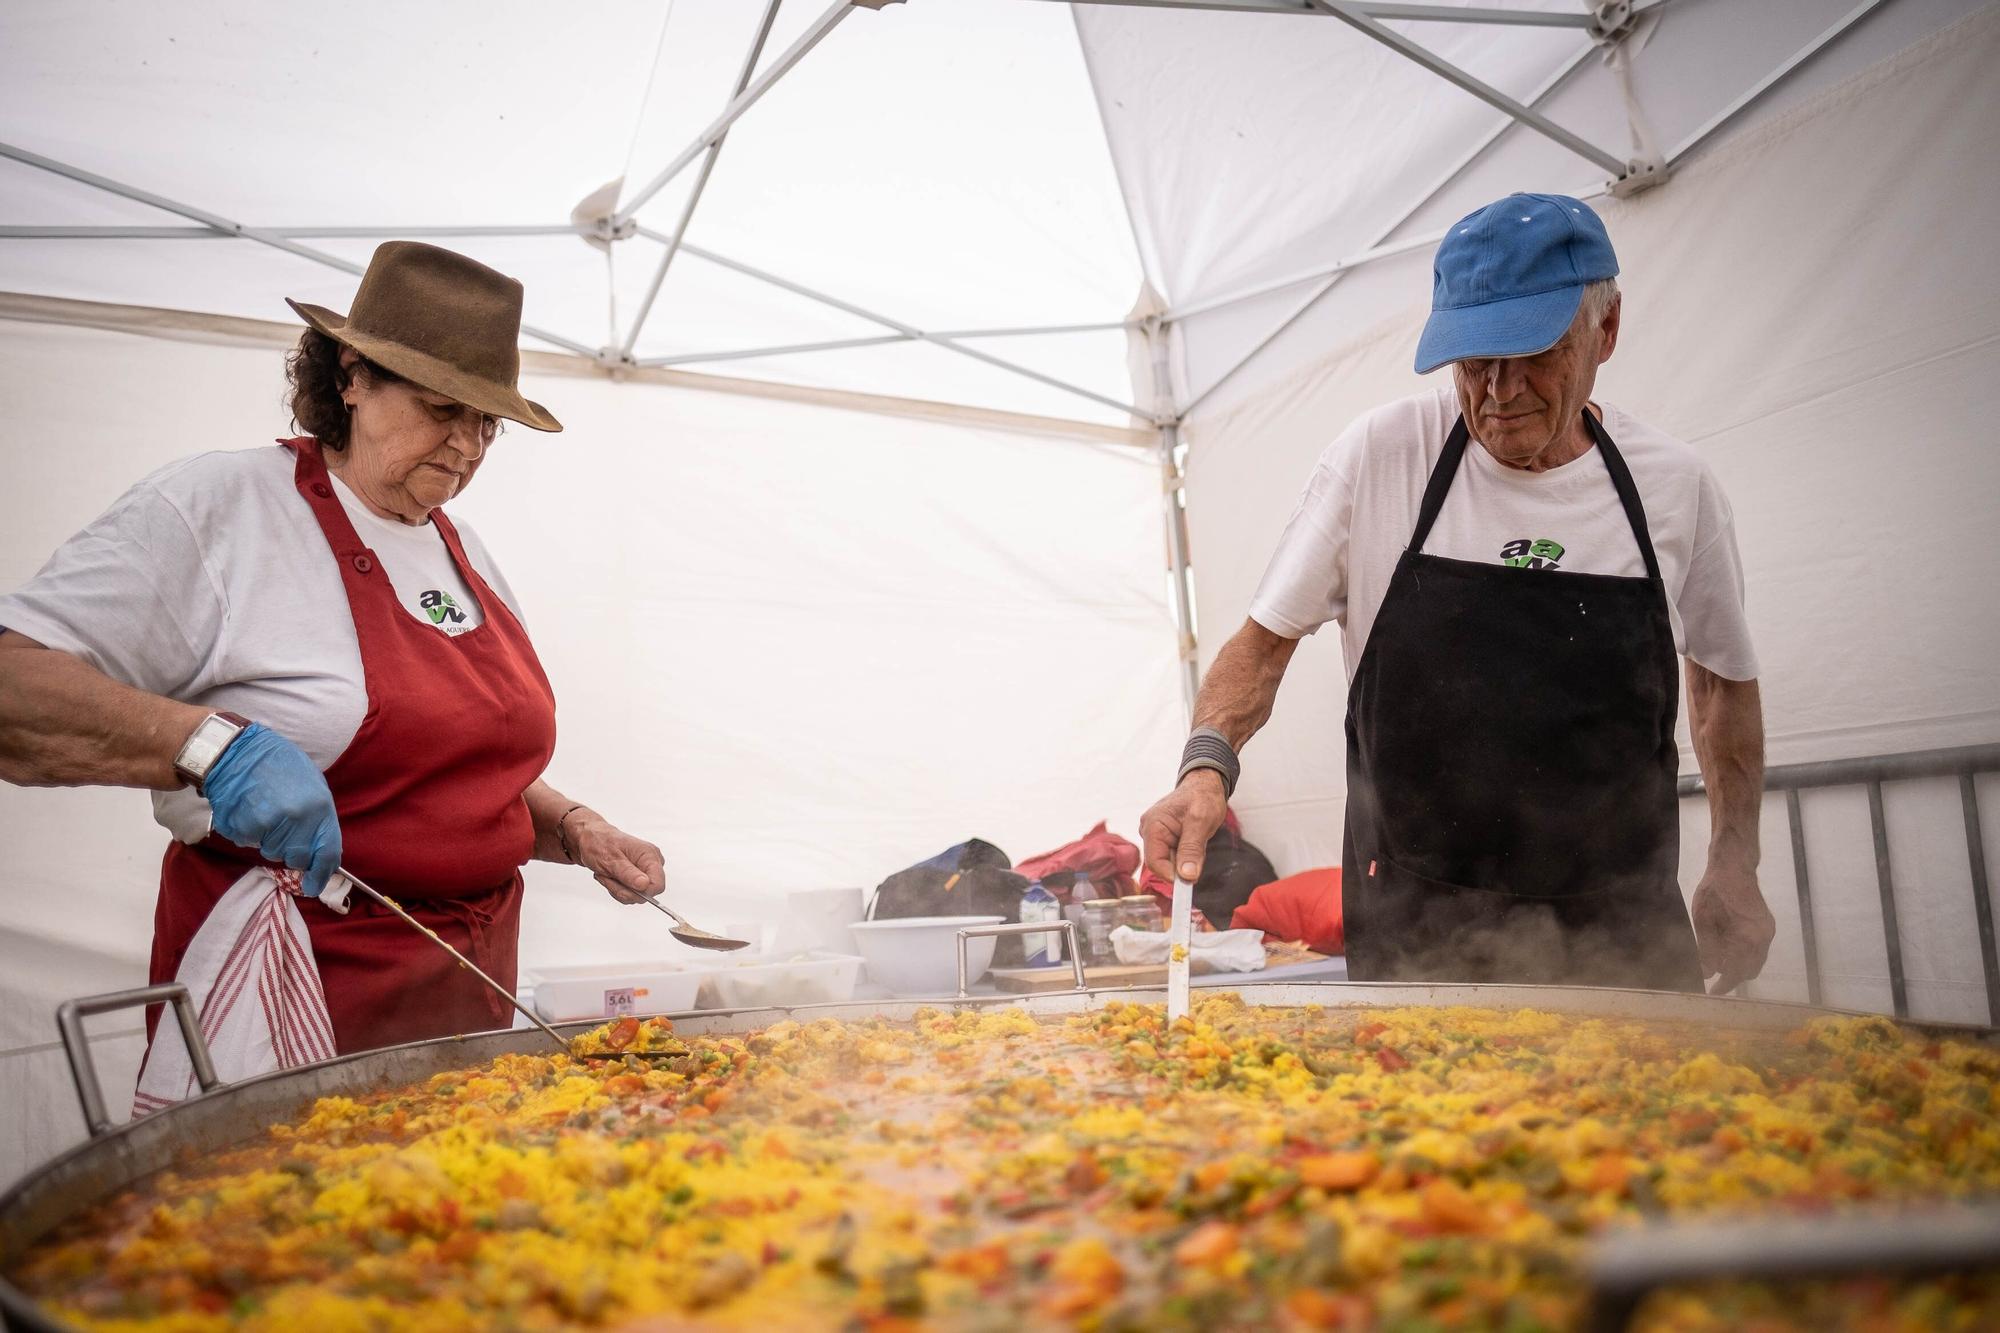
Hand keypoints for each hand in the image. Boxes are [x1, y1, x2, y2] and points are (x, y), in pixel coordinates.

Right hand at [202, 723, 341, 896]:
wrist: (236, 752)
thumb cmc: (278, 763)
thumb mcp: (313, 783)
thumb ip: (319, 817)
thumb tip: (322, 848)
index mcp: (319, 808)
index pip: (327, 853)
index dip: (322, 874)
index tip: (315, 886)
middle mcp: (296, 821)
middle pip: (297, 858)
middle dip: (292, 852)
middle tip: (284, 830)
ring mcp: (269, 826)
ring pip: (272, 852)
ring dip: (270, 840)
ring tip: (265, 812)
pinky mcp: (243, 829)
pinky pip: (250, 843)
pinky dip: (249, 833)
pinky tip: (248, 810)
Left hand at [566, 811, 666, 904]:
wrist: (590, 840)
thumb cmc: (599, 843)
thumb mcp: (611, 859)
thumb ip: (628, 873)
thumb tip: (644, 884)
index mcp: (649, 855)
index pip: (658, 884)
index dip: (642, 891)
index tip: (623, 884)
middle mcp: (650, 863)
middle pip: (646, 893)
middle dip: (623, 890)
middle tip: (608, 876)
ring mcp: (644, 871)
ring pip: (636, 896)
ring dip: (617, 889)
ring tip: (607, 874)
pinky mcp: (636, 878)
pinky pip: (630, 894)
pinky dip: (616, 889)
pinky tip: (609, 877)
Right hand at [1140, 769, 1228, 883]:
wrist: (1206, 785)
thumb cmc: (1203, 797)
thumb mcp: (1201, 822)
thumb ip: (1192, 849)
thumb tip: (1187, 876)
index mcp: (1153, 825)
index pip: (1155, 862)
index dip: (1172, 875)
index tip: (1191, 882)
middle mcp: (1149, 831)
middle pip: (1161, 863)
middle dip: (1181, 866)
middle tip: (1200, 855)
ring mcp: (1155, 835)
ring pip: (1168, 861)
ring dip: (1185, 859)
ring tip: (1198, 840)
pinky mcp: (1163, 838)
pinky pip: (1173, 856)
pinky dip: (1186, 855)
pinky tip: (1194, 842)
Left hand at [1690, 859, 1774, 994]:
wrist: (1734, 866)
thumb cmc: (1715, 890)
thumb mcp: (1703, 919)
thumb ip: (1706, 948)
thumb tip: (1707, 972)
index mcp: (1749, 937)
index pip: (1738, 972)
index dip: (1724, 985)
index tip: (1712, 993)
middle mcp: (1763, 937)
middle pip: (1750, 970)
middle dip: (1732, 978)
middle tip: (1713, 982)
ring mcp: (1767, 931)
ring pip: (1755, 961)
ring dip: (1738, 967)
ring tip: (1718, 967)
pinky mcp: (1766, 926)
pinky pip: (1757, 950)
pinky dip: (1743, 955)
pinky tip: (1727, 952)